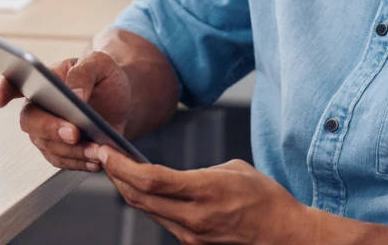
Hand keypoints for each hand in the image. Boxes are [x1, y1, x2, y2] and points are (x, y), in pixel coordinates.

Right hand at [0, 51, 131, 171]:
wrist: (120, 101)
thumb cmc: (104, 78)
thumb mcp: (100, 64)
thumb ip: (84, 72)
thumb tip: (75, 94)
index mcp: (44, 79)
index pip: (14, 81)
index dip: (2, 89)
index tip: (0, 99)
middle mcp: (39, 106)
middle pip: (30, 121)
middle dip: (50, 128)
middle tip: (74, 132)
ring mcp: (47, 130)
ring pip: (48, 146)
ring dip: (72, 150)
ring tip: (96, 149)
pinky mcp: (60, 150)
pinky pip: (62, 161)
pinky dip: (79, 162)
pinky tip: (95, 160)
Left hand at [98, 146, 313, 244]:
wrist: (283, 233)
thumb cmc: (265, 198)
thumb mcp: (233, 169)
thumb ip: (199, 171)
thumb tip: (176, 175)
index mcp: (206, 191)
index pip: (151, 181)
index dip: (123, 166)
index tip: (107, 151)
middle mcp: (194, 216)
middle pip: (139, 198)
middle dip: (116, 176)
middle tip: (103, 156)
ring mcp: (191, 234)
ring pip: (146, 210)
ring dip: (128, 190)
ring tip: (117, 169)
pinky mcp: (192, 242)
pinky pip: (161, 219)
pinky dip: (148, 203)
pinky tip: (142, 189)